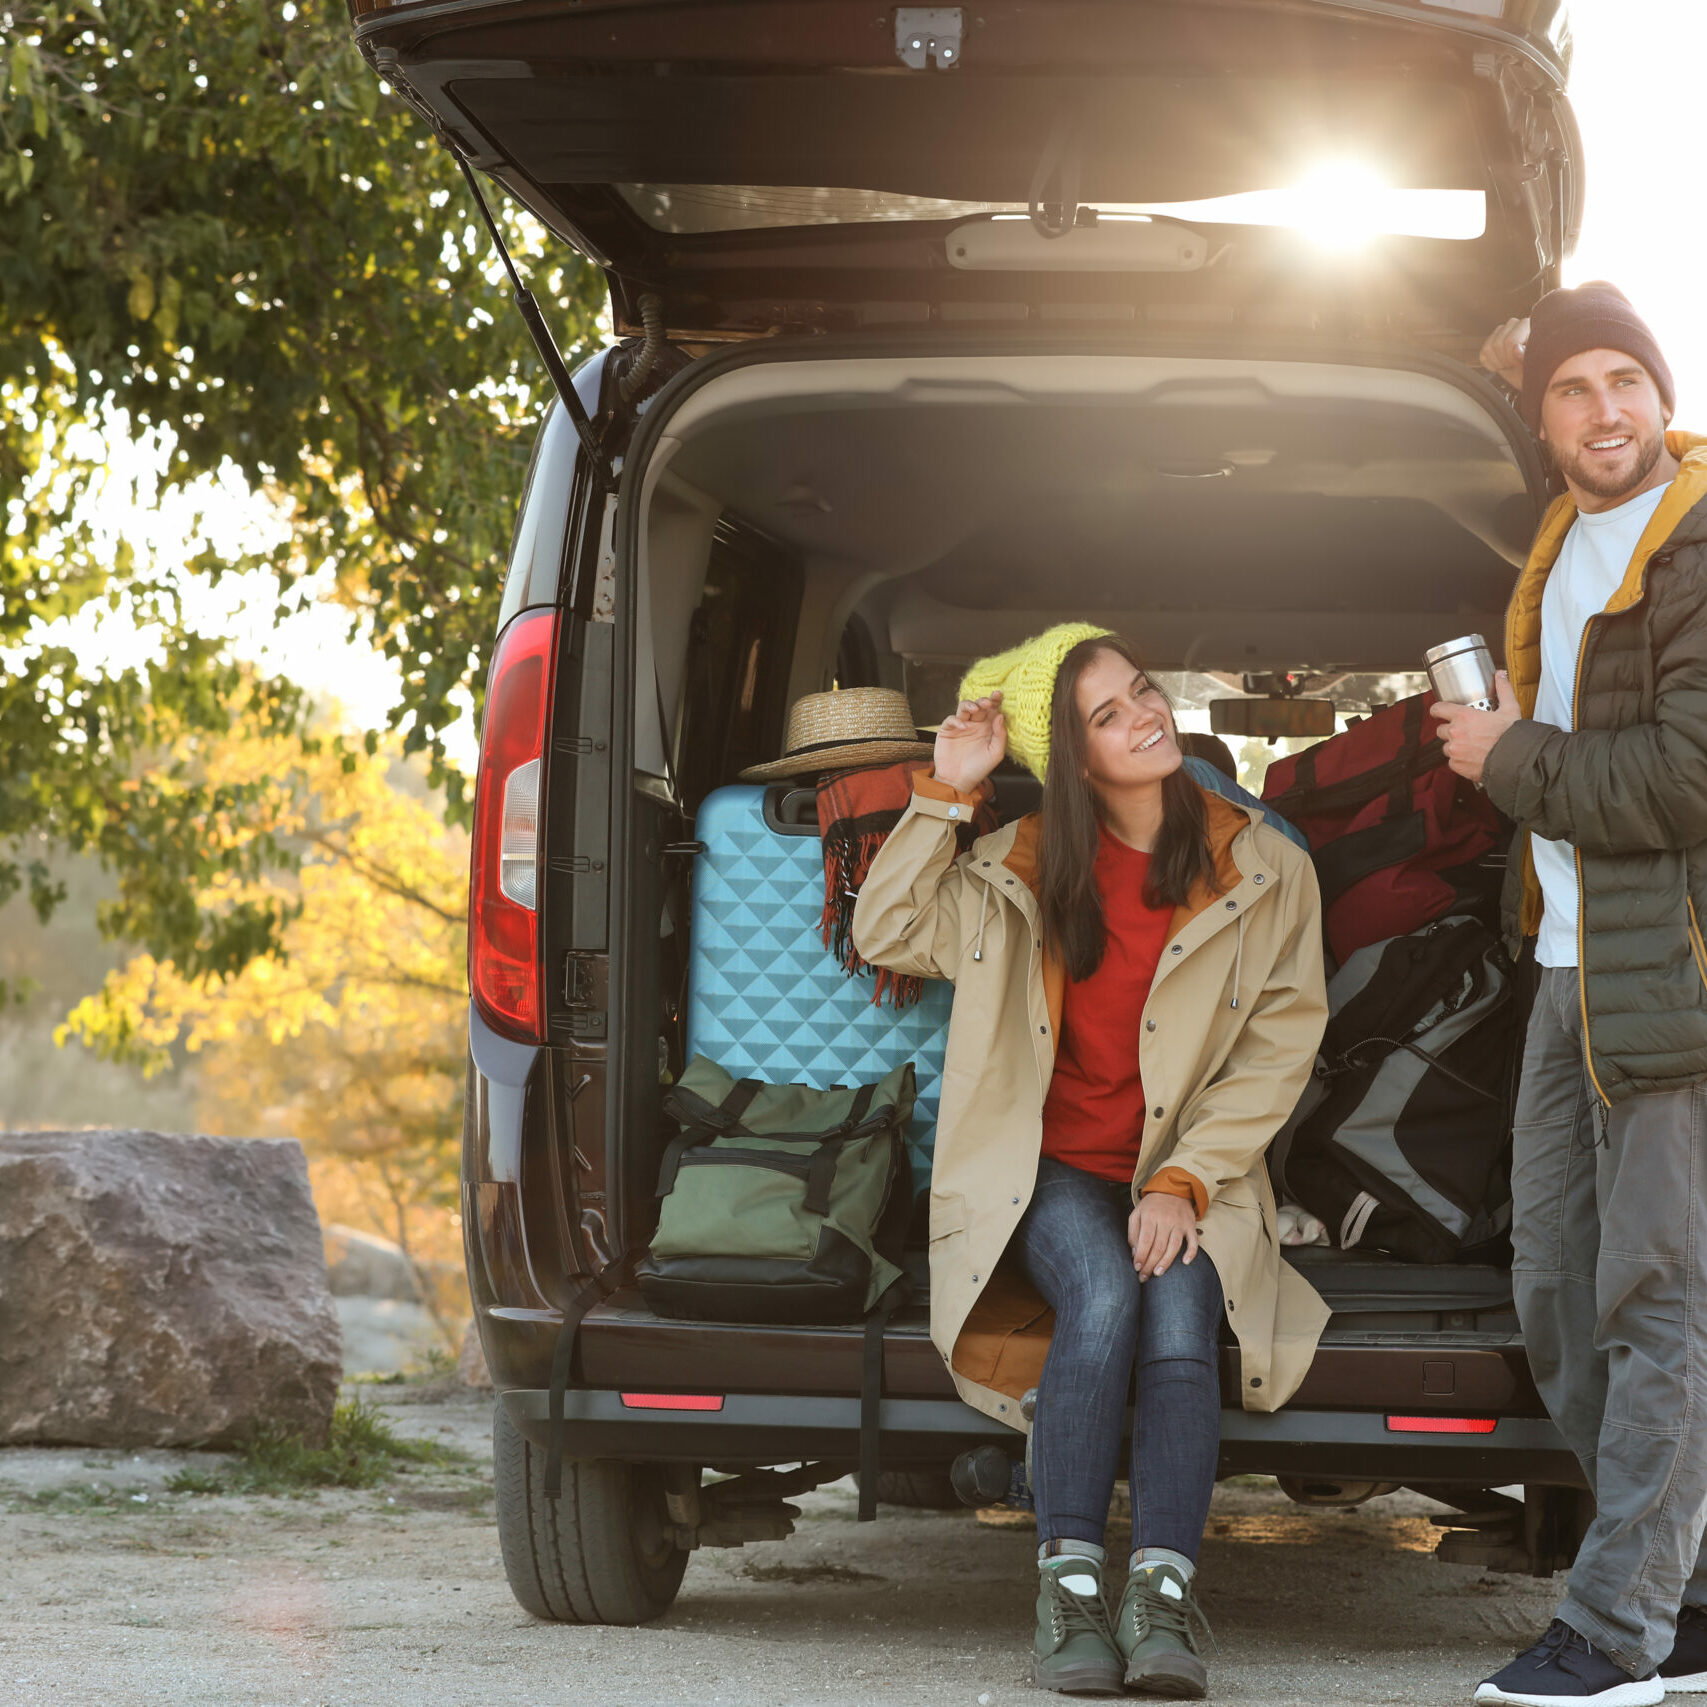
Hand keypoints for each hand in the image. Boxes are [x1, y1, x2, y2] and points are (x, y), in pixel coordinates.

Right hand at [933, 691, 1006, 793]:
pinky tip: (963, 726)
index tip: (999, 695)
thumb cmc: (979, 768)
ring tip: (975, 708)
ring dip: (969, 705)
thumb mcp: (995, 753)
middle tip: (987, 702)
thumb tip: (1000, 715)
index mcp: (988, 728)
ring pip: (964, 708)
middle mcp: (975, 724)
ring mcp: (960, 726)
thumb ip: (1000, 735)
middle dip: (983, 701)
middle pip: (979, 706)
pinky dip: (956, 720)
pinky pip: (951, 719)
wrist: (958, 781)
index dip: (995, 701)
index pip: (992, 710)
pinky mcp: (947, 730)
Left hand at [1127, 1193, 1198, 1281]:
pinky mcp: (1191, 1226)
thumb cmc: (1152, 1205)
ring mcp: (1179, 1223)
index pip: (1145, 1240)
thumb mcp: (1137, 1213)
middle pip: (1158, 1247)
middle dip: (1150, 1264)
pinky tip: (1185, 1262)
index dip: (1141, 1256)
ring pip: (1173, 1247)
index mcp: (1150, 1216)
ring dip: (1166, 1262)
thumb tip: (1134, 1253)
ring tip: (1158, 1273)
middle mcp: (1165, 1220)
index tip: (1136, 1268)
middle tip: (1144, 1277)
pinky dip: (1191, 1252)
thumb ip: (1133, 1232)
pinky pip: (1193, 1241)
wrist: (1173, 1188)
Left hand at [1429, 671, 1519, 785]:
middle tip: (1464, 732)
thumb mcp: (1510, 708)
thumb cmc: (1512, 735)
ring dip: (1455, 746)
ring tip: (1471, 746)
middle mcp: (1455, 733)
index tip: (1438, 712)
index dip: (1437, 710)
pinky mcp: (1457, 765)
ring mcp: (1454, 750)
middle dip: (1450, 731)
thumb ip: (1503, 690)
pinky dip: (1459, 760)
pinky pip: (1452, 762)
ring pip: (1446, 747)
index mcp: (1464, 716)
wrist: (1516, 760)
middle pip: (1440, 730)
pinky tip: (1472, 757)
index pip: (1438, 709)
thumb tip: (1500, 675)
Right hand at [1479, 317, 1529, 391]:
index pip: (1510, 341)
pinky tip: (1502, 364)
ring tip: (1509, 364)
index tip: (1519, 365)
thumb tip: (1515, 348)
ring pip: (1489, 347)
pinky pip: (1483, 353)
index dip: (1511, 357)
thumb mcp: (1536, 364)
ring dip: (1498, 362)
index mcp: (1530, 326)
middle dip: (1505, 360)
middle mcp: (1515, 323)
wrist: (1531, 374)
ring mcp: (1502, 330)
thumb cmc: (1537, 368)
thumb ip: (1526, 355)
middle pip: (1498, 343)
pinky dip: (1491, 364)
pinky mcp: (1492, 339)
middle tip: (1515, 365)